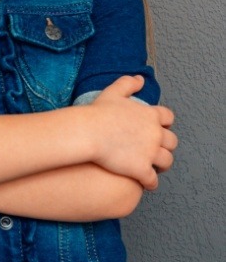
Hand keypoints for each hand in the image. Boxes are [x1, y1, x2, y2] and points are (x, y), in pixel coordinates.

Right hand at [90, 76, 177, 190]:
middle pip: (171, 142)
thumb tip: (140, 79)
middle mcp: (155, 134)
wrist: (89, 133)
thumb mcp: (113, 92)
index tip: (159, 127)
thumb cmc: (98, 113)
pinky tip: (144, 183)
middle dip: (166, 146)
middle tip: (157, 149)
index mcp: (150, 115)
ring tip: (154, 167)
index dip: (165, 123)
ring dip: (161, 165)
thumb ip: (128, 83)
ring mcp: (150, 153)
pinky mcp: (142, 170)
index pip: (168, 118)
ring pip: (166, 162)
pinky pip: (153, 181)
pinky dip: (150, 183)